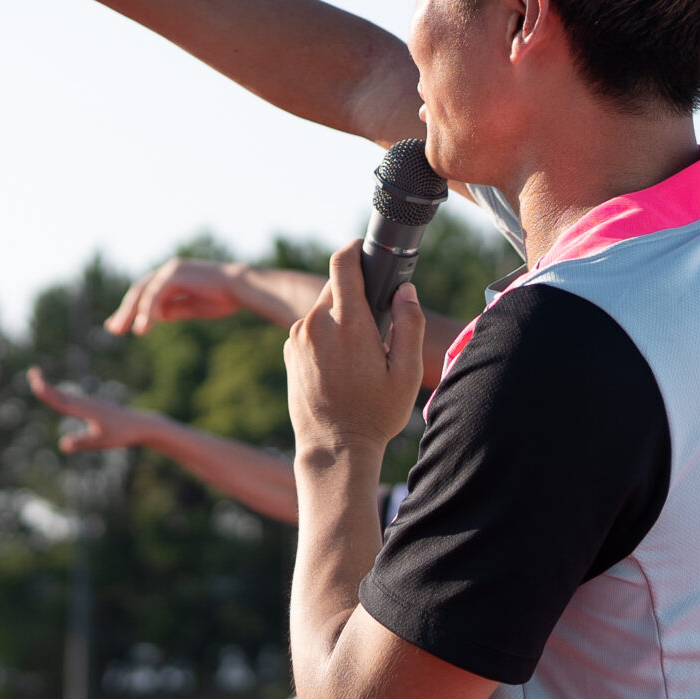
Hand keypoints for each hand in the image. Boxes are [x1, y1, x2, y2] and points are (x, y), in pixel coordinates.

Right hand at [28, 368, 159, 453]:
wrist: (141, 425)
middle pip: (62, 395)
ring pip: (67, 397)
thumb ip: (82, 442)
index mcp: (87, 410)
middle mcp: (87, 403)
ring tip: (39, 383)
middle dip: (46, 385)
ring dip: (53, 390)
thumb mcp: (102, 441)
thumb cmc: (122, 434)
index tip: (36, 384)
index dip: (48, 393)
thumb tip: (62, 445)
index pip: (62, 402)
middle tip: (32, 372)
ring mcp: (91, 404)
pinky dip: (62, 396)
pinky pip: (74, 400)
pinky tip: (59, 398)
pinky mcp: (94, 406)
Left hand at [105, 258, 242, 334]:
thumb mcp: (191, 307)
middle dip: (125, 311)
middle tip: (113, 330)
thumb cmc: (222, 297)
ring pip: (143, 293)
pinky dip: (147, 311)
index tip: (120, 326)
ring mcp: (171, 270)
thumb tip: (152, 317)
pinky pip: (155, 294)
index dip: (132, 309)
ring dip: (132, 313)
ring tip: (124, 332)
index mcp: (173, 277)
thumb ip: (172, 310)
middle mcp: (168, 270)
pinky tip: (143, 327)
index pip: (145, 293)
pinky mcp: (175, 274)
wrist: (241, 288)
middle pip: (139, 292)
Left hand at [284, 243, 425, 459]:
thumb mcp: (407, 373)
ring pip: (324, 308)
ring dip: (342, 316)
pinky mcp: (290, 351)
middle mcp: (316, 325)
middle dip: (356, 293)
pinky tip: (341, 363)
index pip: (343, 264)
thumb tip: (405, 291)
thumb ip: (409, 324)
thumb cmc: (375, 414)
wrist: (334, 449)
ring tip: (361, 351)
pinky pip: (312, 327)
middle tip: (377, 322)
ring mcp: (298, 338)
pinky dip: (327, 333)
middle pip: (335, 285)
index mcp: (349, 325)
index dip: (354, 249)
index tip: (364, 249)